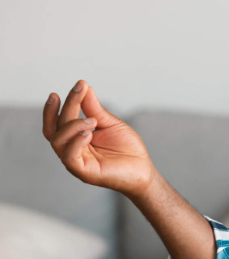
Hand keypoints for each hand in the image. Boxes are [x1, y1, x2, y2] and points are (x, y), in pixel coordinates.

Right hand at [42, 80, 156, 198]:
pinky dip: (76, 142)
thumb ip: (94, 109)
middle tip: (79, 91)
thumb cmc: (127, 149)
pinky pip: (69, 157)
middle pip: (56, 127)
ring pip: (58, 141)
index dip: (59, 104)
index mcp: (75, 138)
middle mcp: (71, 149)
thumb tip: (85, 87)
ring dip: (73, 125)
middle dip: (66, 107)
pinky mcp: (83, 172)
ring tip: (92, 120)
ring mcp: (75, 161)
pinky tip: (88, 134)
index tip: (74, 86)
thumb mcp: (111, 124)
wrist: (143, 169)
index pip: (59, 121)